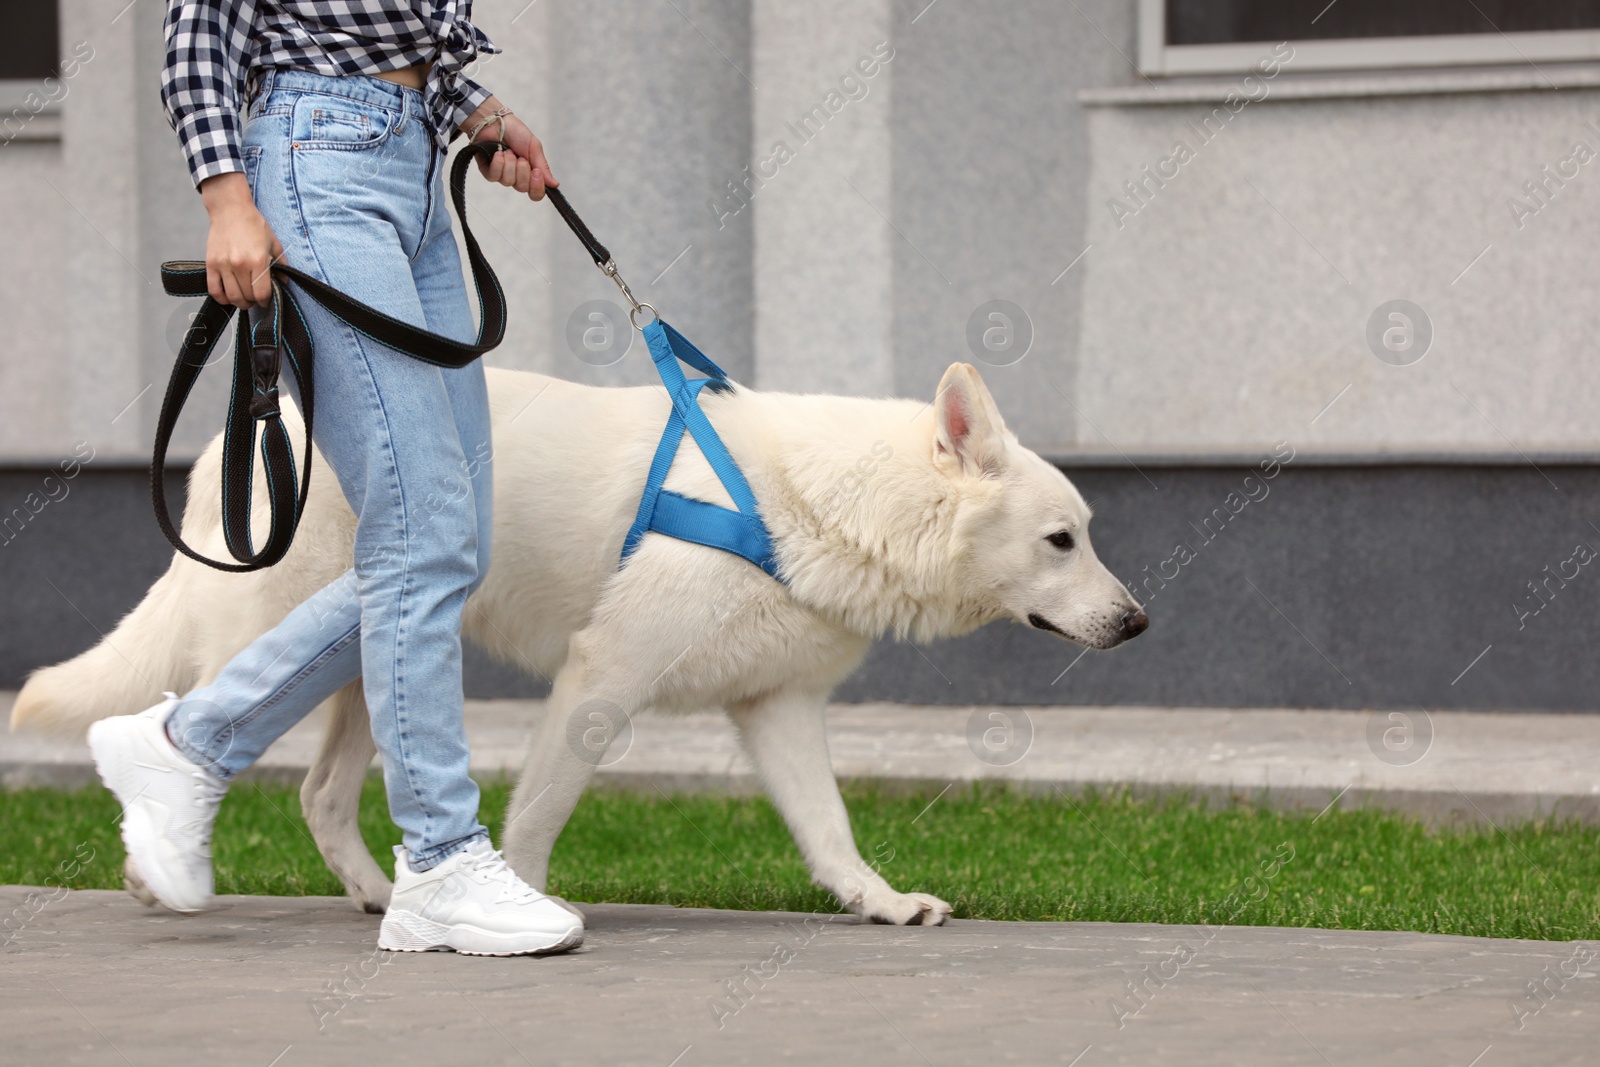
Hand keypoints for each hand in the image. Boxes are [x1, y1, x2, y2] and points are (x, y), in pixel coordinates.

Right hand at [199, 172, 283, 308]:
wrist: (230, 209)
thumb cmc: (254, 225)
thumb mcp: (274, 243)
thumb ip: (282, 265)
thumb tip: (284, 283)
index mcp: (258, 260)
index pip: (262, 293)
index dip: (266, 301)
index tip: (266, 299)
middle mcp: (240, 265)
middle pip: (247, 297)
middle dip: (254, 301)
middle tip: (256, 297)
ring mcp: (223, 265)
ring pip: (232, 297)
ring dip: (240, 302)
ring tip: (244, 298)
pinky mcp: (210, 264)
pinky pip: (214, 290)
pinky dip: (221, 298)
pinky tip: (228, 296)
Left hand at [463, 97, 556, 200]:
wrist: (496, 121)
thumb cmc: (516, 132)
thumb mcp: (534, 147)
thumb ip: (543, 167)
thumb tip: (555, 184)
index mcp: (530, 173)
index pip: (536, 193)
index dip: (537, 187)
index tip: (536, 172)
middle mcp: (517, 178)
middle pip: (523, 188)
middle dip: (522, 170)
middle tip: (520, 156)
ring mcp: (502, 176)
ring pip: (509, 182)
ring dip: (510, 164)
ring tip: (508, 151)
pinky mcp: (488, 172)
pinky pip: (495, 176)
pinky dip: (498, 163)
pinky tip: (498, 153)